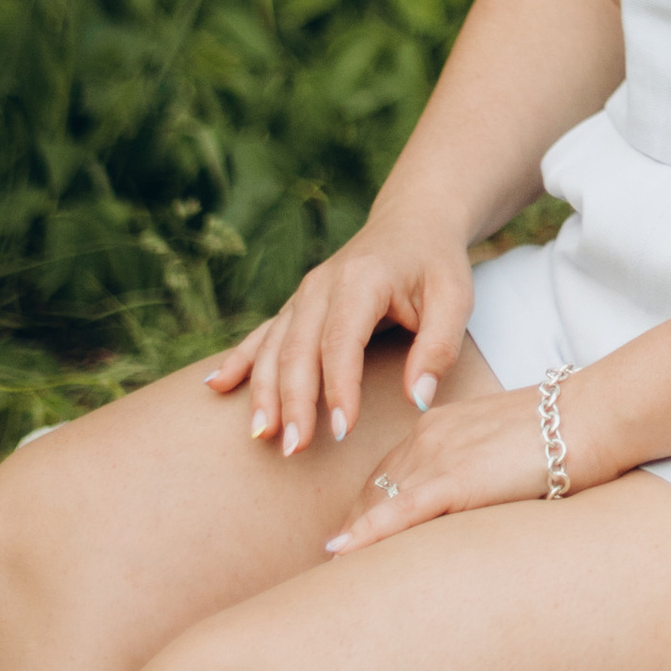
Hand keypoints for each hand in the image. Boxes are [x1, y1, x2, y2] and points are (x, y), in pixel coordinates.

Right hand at [203, 208, 478, 458]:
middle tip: (293, 449)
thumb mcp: (455, 298)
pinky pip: (262, 335)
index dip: (339, 388)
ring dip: (264, 392)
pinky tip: (215, 386)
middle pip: (298, 350)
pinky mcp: (296, 305)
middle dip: (293, 402)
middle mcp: (322, 285)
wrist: (413, 221)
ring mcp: (303, 295)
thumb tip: (419, 400)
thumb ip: (439, 347)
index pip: (342, 342)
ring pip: (274, 348)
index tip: (341, 431)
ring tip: (261, 435)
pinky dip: (238, 361)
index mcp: (361, 280)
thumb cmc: (436, 263)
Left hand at [322, 376, 601, 554]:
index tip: (356, 546)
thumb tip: (483, 501)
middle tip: (335, 574)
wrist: (595, 415)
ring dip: (354, 541)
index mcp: (441, 427)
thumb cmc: (569, 432)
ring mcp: (438, 456)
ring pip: (378, 503)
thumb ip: (484, 469)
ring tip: (334, 580)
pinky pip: (397, 512)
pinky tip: (340, 553)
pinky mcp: (454, 480)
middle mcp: (428, 436)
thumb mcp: (512, 445)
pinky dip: (366, 534)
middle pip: (372, 491)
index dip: (369, 513)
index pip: (388, 475)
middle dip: (352, 532)